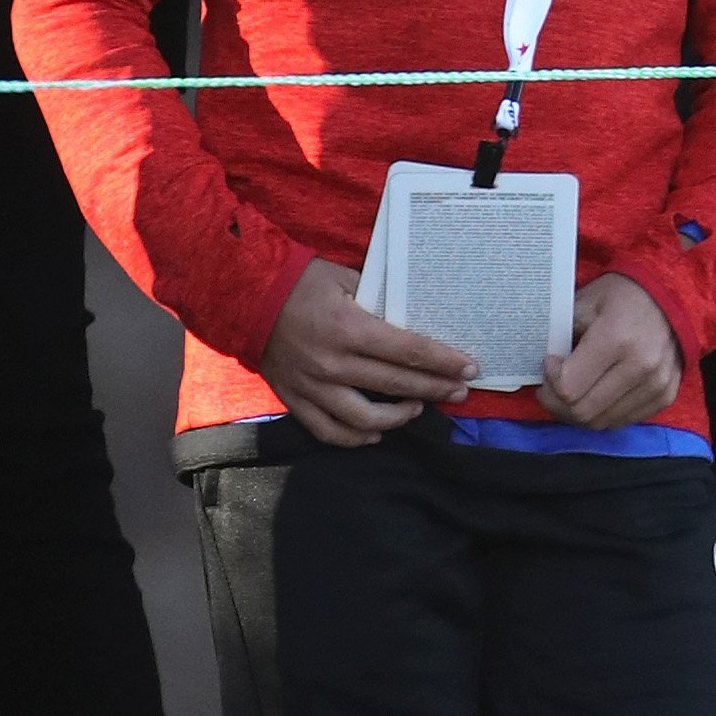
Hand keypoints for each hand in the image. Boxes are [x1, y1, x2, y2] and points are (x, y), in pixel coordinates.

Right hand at [261, 258, 473, 449]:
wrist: (246, 298)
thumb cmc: (301, 283)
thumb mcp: (345, 278)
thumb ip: (379, 300)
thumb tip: (412, 316)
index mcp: (349, 329)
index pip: (408, 351)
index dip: (443, 362)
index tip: (469, 368)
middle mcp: (332, 363)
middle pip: (395, 385)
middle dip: (434, 390)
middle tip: (460, 392)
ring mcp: (312, 387)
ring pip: (363, 417)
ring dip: (397, 418)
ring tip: (418, 409)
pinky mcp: (294, 400)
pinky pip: (327, 430)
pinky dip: (355, 437)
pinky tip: (375, 433)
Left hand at [542, 273, 686, 433]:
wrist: (671, 296)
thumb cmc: (621, 296)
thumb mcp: (584, 303)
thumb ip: (559, 335)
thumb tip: (543, 365)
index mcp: (616, 339)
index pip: (569, 388)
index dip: (549, 380)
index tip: (550, 362)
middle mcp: (641, 367)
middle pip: (583, 412)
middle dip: (557, 403)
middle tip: (552, 386)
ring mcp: (657, 385)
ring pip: (601, 423)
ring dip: (579, 412)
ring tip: (575, 390)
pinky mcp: (665, 396)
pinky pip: (623, 421)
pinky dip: (604, 412)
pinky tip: (599, 392)